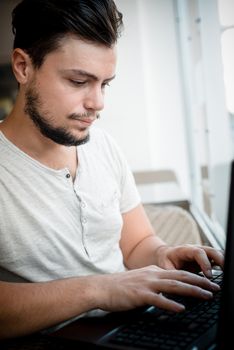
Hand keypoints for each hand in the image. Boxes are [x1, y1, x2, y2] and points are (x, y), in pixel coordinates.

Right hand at [93, 266, 219, 312]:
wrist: (102, 287)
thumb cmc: (121, 286)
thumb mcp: (141, 280)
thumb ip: (156, 283)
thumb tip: (171, 290)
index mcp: (154, 270)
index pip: (180, 272)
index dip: (196, 277)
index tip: (208, 282)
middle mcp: (153, 274)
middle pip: (181, 276)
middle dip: (200, 282)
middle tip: (215, 288)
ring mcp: (147, 283)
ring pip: (174, 285)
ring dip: (192, 291)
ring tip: (205, 296)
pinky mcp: (139, 295)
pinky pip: (158, 299)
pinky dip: (171, 304)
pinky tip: (180, 309)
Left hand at [154, 244, 223, 277]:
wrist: (165, 254)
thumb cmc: (165, 260)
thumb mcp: (165, 267)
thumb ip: (172, 273)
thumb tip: (178, 284)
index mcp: (185, 250)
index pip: (198, 252)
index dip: (205, 263)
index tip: (208, 276)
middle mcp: (195, 249)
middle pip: (211, 250)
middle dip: (220, 260)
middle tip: (226, 274)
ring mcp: (202, 253)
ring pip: (217, 253)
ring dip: (224, 262)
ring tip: (228, 275)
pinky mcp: (206, 258)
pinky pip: (217, 259)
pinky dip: (223, 265)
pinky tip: (226, 274)